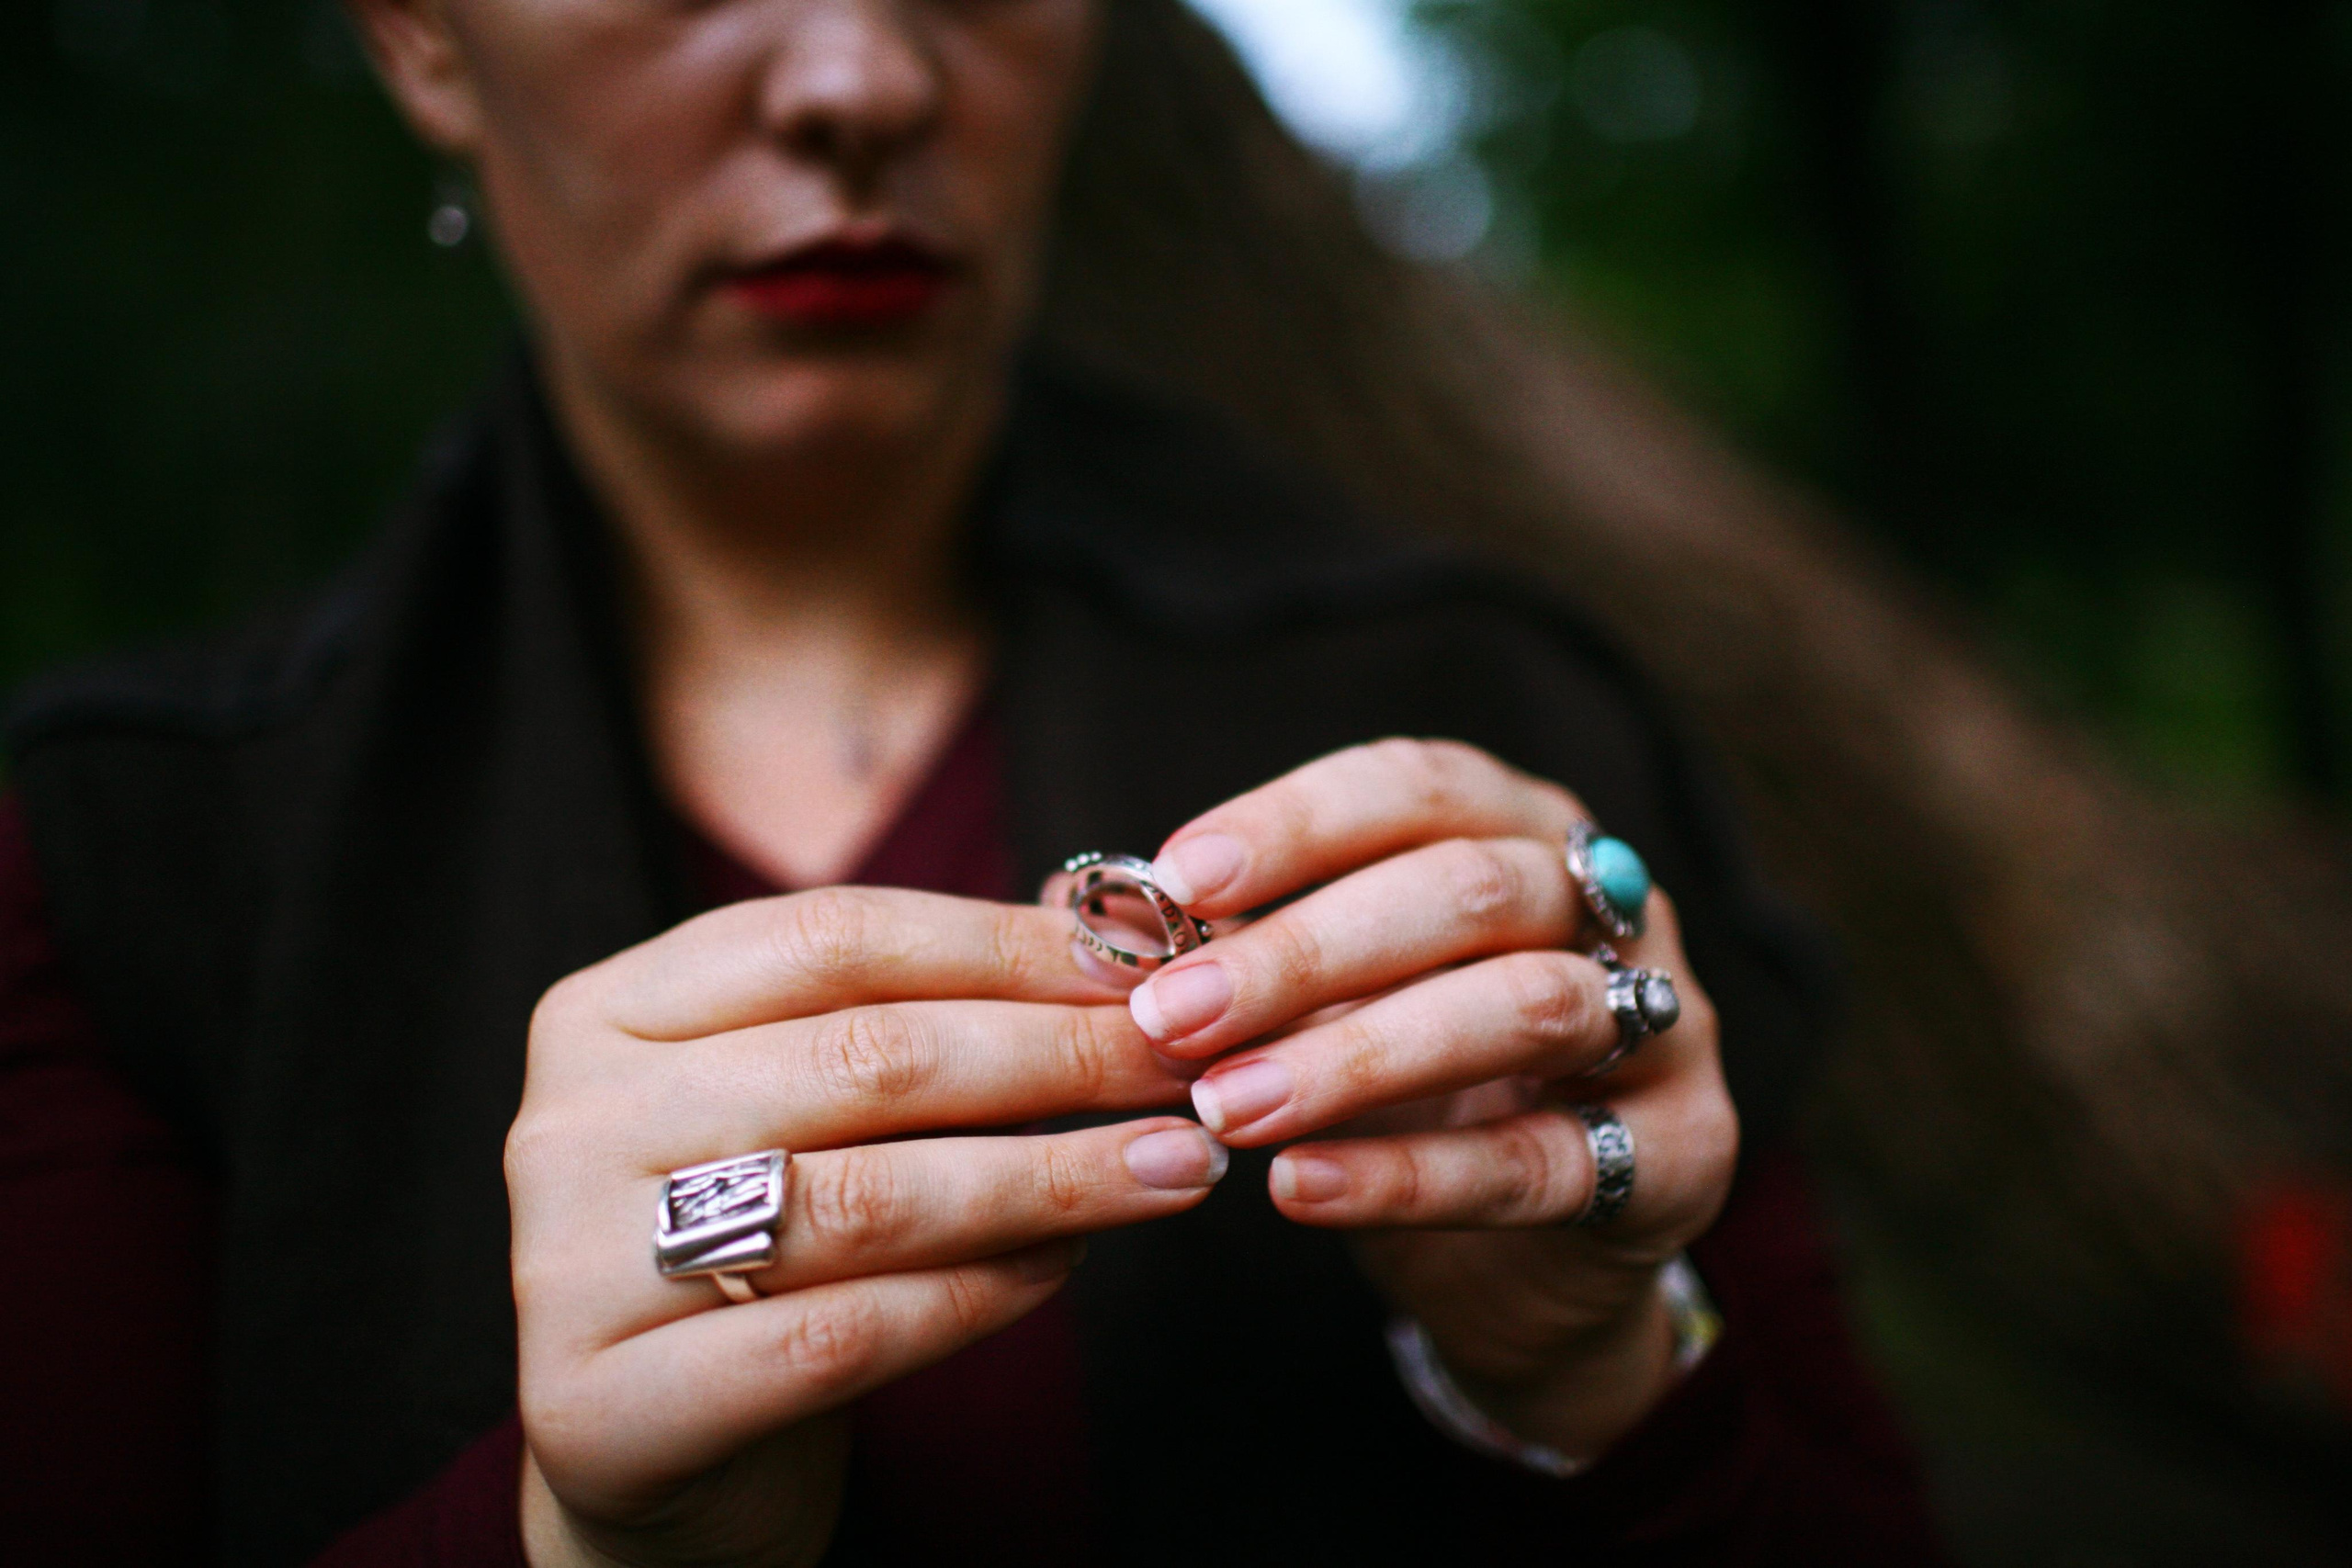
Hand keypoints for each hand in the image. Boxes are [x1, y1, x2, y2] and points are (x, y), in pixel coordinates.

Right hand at [507, 888, 1215, 1566]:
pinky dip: (978, 1296)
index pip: (833, 936)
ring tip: (1175, 1166)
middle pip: (863, 1056)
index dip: (1007, 946)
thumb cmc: (769, 1248)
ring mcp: (569, 1265)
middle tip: (1191, 1065)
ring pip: (865, 1197)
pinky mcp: (605, 1406)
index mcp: (608, 1011)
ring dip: (1051, 1177)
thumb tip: (1128, 927)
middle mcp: (566, 1123)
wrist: (662, 1458)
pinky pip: (839, 1335)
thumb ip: (932, 1011)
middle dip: (1057, 1056)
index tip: (1150, 966)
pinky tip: (1070, 1265)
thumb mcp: (820, 1106)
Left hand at [1119, 740, 1736, 1461]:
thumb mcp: (1331, 1001)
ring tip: (1226, 1108)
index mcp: (1522, 827)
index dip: (1298, 821)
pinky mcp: (1681, 1156)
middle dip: (1305, 950)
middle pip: (1466, 889)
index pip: (1415, 785)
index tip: (1176, 875)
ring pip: (1524, 1006)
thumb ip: (1240, 948)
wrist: (1540, 1255)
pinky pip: (1545, 1161)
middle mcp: (1613, 903)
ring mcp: (1667, 1025)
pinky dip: (1413, 1174)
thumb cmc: (1416, 1084)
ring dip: (1358, 1056)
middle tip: (1170, 1016)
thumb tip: (1076, 904)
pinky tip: (1299, 1191)